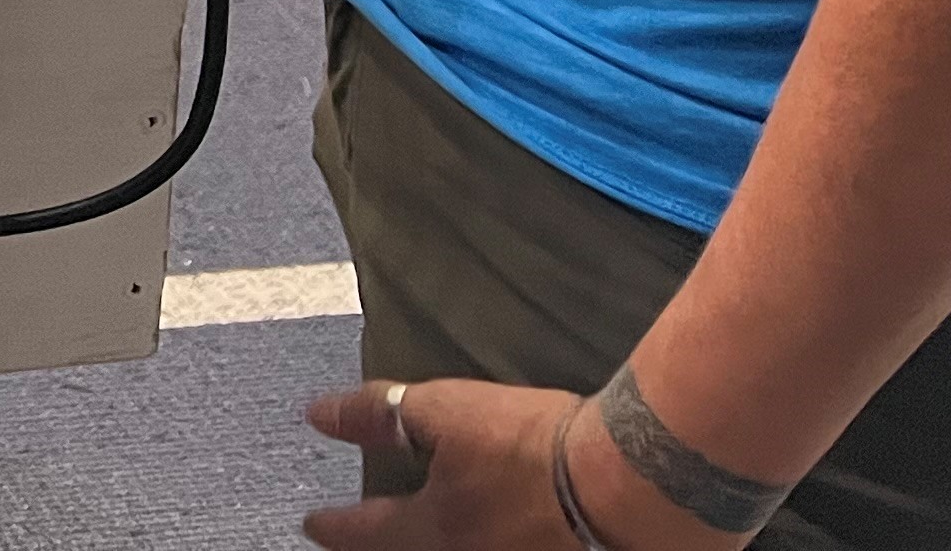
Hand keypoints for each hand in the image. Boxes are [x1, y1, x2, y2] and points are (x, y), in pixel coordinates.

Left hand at [301, 381, 730, 550]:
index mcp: (437, 529)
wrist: (639, 485)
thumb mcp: (447, 413)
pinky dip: (489, 541)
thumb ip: (381, 415)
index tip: (310, 523)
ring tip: (428, 537)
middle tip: (364, 545)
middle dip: (385, 549)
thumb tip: (318, 415)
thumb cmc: (539, 445)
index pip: (366, 531)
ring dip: (437, 544)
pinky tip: (497, 534)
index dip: (333, 525)